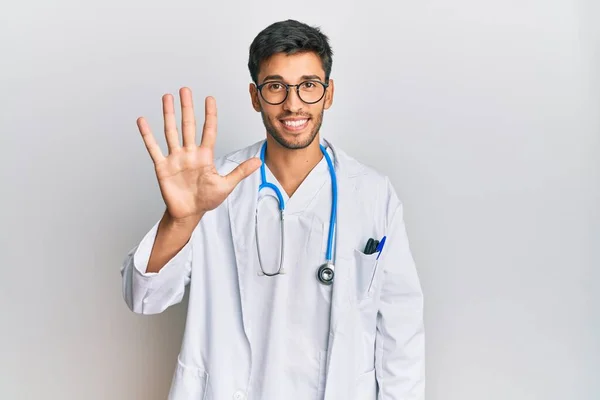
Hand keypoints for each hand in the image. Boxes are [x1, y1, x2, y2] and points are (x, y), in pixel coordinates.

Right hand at [136, 87, 260, 222]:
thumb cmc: (206, 200)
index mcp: (205, 156)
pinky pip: (154, 148)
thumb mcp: (226, 185)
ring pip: (171, 132)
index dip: (210, 114)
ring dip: (169, 115)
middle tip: (185, 90)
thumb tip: (258, 161)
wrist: (189, 213)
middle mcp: (189, 153)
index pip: (209, 130)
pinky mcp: (162, 167)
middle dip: (187, 108)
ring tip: (167, 98)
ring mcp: (175, 158)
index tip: (209, 98)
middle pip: (188, 125)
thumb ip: (240, 172)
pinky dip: (147, 135)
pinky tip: (143, 121)